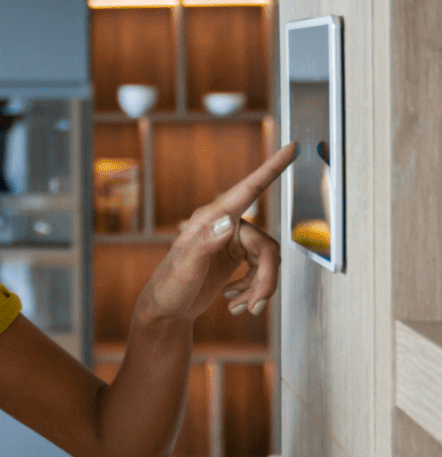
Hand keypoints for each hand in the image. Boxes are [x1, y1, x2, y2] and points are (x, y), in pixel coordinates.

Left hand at [142, 143, 297, 321]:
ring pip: (268, 260)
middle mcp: (224, 225)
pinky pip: (261, 269)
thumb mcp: (184, 266)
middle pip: (267, 247)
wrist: (166, 309)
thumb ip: (204, 243)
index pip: (248, 189)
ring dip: (260, 288)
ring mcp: (231, 241)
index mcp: (211, 219)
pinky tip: (234, 302)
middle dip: (265, 280)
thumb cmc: (169, 287)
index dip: (272, 168)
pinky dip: (254, 289)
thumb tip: (228, 221)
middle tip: (253, 306)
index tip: (291, 147)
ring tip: (241, 308)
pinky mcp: (236, 256)